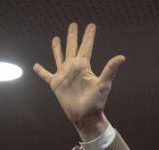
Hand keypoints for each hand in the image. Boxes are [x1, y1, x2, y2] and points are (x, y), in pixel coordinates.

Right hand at [33, 23, 123, 140]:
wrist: (85, 116)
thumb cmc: (96, 102)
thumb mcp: (103, 84)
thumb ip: (110, 69)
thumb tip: (121, 57)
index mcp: (83, 66)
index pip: (86, 47)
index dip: (88, 36)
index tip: (91, 25)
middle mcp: (73, 68)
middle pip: (72, 48)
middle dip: (72, 36)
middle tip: (73, 25)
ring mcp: (64, 75)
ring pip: (59, 57)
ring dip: (57, 48)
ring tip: (56, 38)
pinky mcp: (56, 84)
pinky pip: (47, 75)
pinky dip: (41, 71)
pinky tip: (36, 65)